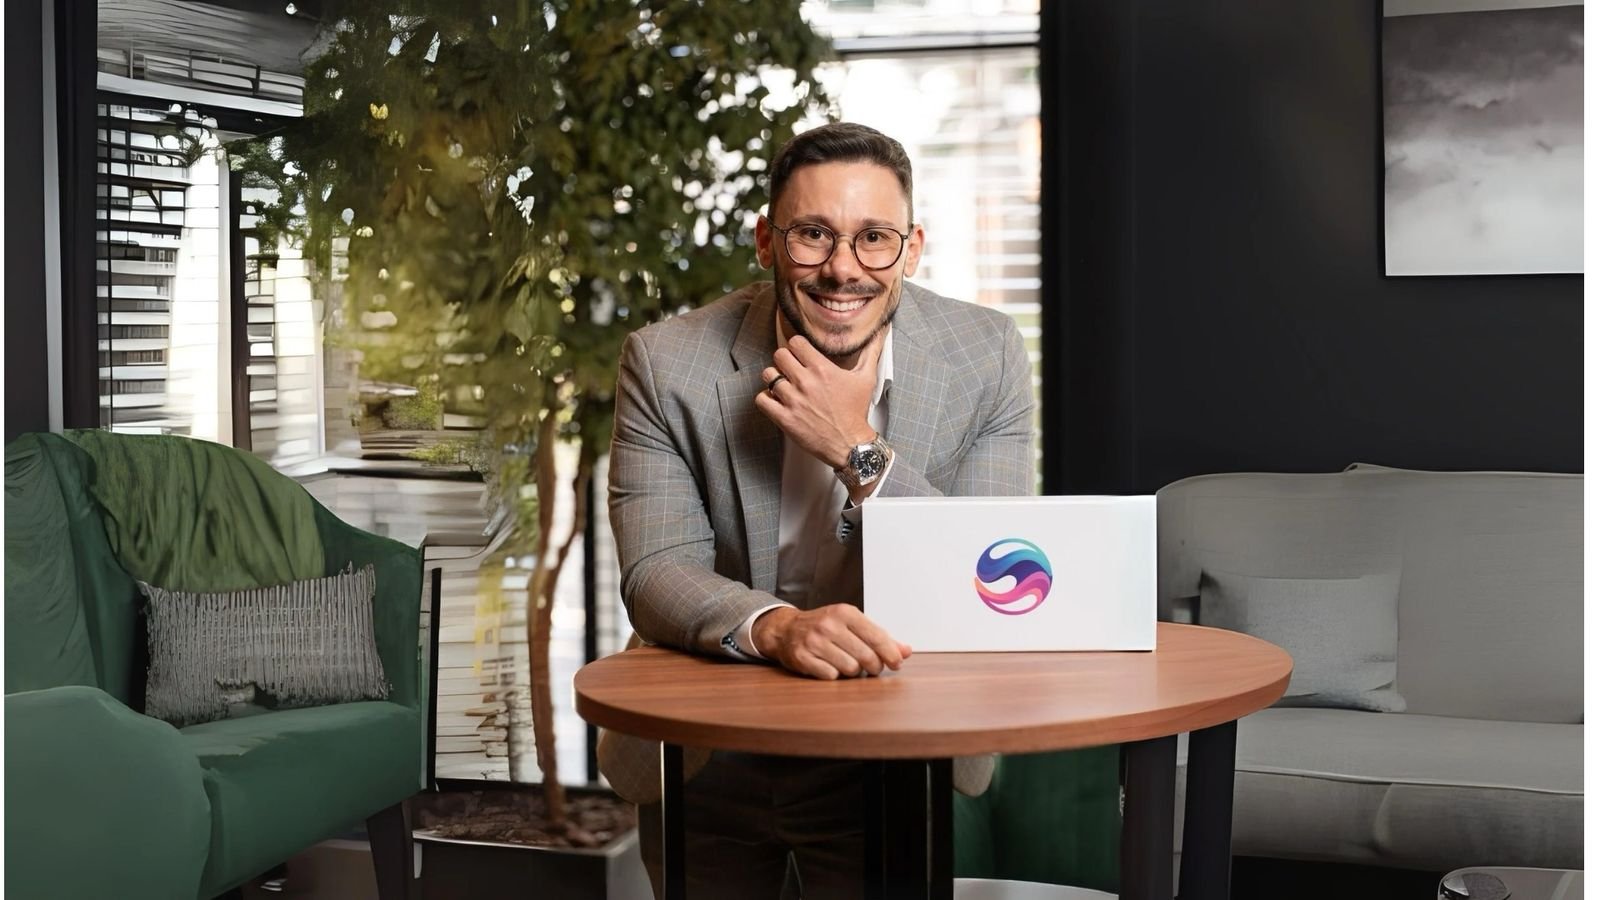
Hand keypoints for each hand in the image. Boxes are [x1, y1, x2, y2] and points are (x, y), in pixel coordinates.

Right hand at [751, 604, 912, 679]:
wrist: (786, 629)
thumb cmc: (825, 627)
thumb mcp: (852, 625)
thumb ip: (880, 637)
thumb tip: (906, 651)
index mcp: (844, 612)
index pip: (876, 637)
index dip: (890, 654)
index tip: (897, 663)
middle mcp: (829, 625)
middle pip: (866, 656)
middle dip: (874, 666)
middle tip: (872, 667)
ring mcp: (814, 641)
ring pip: (850, 668)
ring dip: (853, 671)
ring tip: (847, 663)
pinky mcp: (802, 657)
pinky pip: (831, 676)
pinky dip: (834, 675)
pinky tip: (829, 666)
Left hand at [755, 332, 883, 468]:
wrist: (850, 443)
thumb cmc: (856, 412)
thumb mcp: (866, 378)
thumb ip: (871, 352)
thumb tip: (880, 334)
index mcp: (822, 369)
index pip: (796, 342)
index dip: (796, 346)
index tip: (799, 353)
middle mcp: (806, 382)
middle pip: (779, 355)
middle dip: (784, 360)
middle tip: (789, 368)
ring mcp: (793, 400)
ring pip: (768, 375)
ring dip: (774, 378)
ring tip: (782, 385)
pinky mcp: (785, 418)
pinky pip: (761, 399)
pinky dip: (765, 398)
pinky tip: (776, 400)